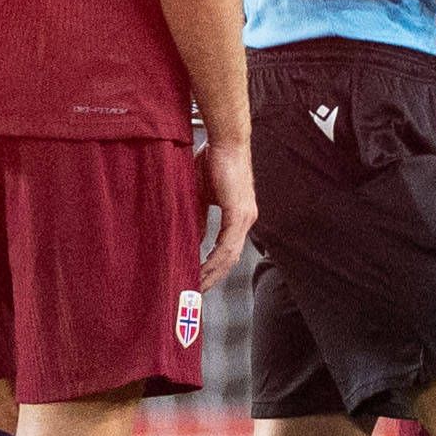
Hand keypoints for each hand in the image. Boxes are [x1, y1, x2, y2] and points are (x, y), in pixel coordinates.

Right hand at [196, 134, 255, 284]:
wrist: (224, 141)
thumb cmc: (211, 162)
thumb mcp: (199, 197)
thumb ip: (196, 220)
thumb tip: (190, 240)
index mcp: (238, 217)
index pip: (226, 250)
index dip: (213, 268)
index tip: (197, 281)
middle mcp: (245, 220)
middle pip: (229, 259)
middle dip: (212, 278)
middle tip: (196, 294)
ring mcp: (244, 217)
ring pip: (229, 255)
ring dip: (212, 273)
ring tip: (196, 287)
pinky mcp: (239, 212)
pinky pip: (227, 243)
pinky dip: (214, 259)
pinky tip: (203, 269)